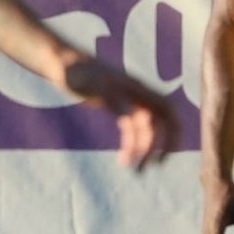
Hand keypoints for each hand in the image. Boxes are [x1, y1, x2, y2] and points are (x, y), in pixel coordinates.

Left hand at [63, 60, 179, 170]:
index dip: (172, 132)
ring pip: (147, 129)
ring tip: (136, 171)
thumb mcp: (91, 84)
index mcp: (136, 88)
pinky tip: (123, 161)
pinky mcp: (117, 106)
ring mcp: (128, 100)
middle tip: (156, 166)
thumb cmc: (73, 70)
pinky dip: (131, 146)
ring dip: (145, 150)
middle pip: (164, 121)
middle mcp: (137, 94)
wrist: (61, 62)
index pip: (166, 110)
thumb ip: (110, 97)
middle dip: (164, 144)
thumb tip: (130, 115)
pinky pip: (132, 129)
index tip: (162, 156)